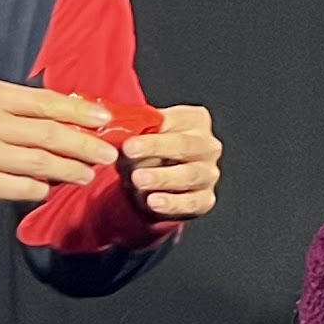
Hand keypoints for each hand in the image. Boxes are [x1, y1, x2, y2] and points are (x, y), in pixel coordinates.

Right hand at [0, 79, 122, 207]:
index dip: (81, 112)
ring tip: (88, 173)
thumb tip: (64, 108)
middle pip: (51, 133)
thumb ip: (11, 105)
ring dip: (71, 170)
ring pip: (42, 164)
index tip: (105, 119)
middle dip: (86, 145)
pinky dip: (40, 189)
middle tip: (109, 153)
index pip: (46, 102)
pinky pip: (21, 189)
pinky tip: (48, 187)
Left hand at [118, 103, 223, 221]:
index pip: (177, 121)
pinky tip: (154, 202)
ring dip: (162, 177)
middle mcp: (207, 145)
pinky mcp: (205, 199)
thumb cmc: (147, 153)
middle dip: (156, 148)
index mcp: (195, 120)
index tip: (129, 142)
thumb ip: (132, 131)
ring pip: (190, 174)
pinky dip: (172, 203)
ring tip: (138, 179)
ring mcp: (209, 173)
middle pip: (185, 145)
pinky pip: (191, 202)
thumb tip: (115, 133)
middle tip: (130, 152)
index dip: (153, 131)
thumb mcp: (139, 136)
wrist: (151, 185)